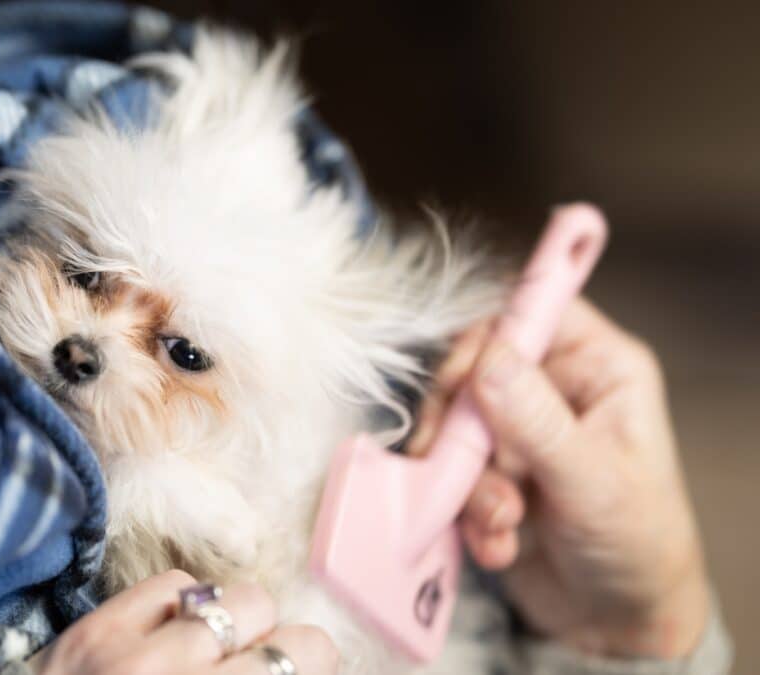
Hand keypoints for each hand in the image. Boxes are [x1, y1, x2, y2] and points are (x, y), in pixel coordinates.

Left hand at [28, 570, 338, 673]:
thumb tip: (307, 667)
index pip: (305, 664)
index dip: (319, 670)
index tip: (307, 673)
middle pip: (297, 642)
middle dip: (293, 656)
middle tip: (267, 667)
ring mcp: (136, 657)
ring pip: (245, 602)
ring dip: (245, 627)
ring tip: (221, 650)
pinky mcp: (94, 630)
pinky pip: (178, 584)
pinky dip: (188, 605)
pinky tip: (174, 633)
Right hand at [410, 298, 709, 658]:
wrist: (615, 622)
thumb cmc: (637, 544)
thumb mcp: (593, 481)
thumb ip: (537, 421)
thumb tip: (488, 359)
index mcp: (597, 369)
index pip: (531, 312)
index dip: (489, 335)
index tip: (460, 379)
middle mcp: (553, 389)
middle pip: (473, 368)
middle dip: (462, 427)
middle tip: (460, 464)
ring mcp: (516, 432)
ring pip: (453, 426)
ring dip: (465, 482)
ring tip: (501, 523)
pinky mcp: (487, 472)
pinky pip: (448, 471)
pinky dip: (463, 511)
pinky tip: (496, 544)